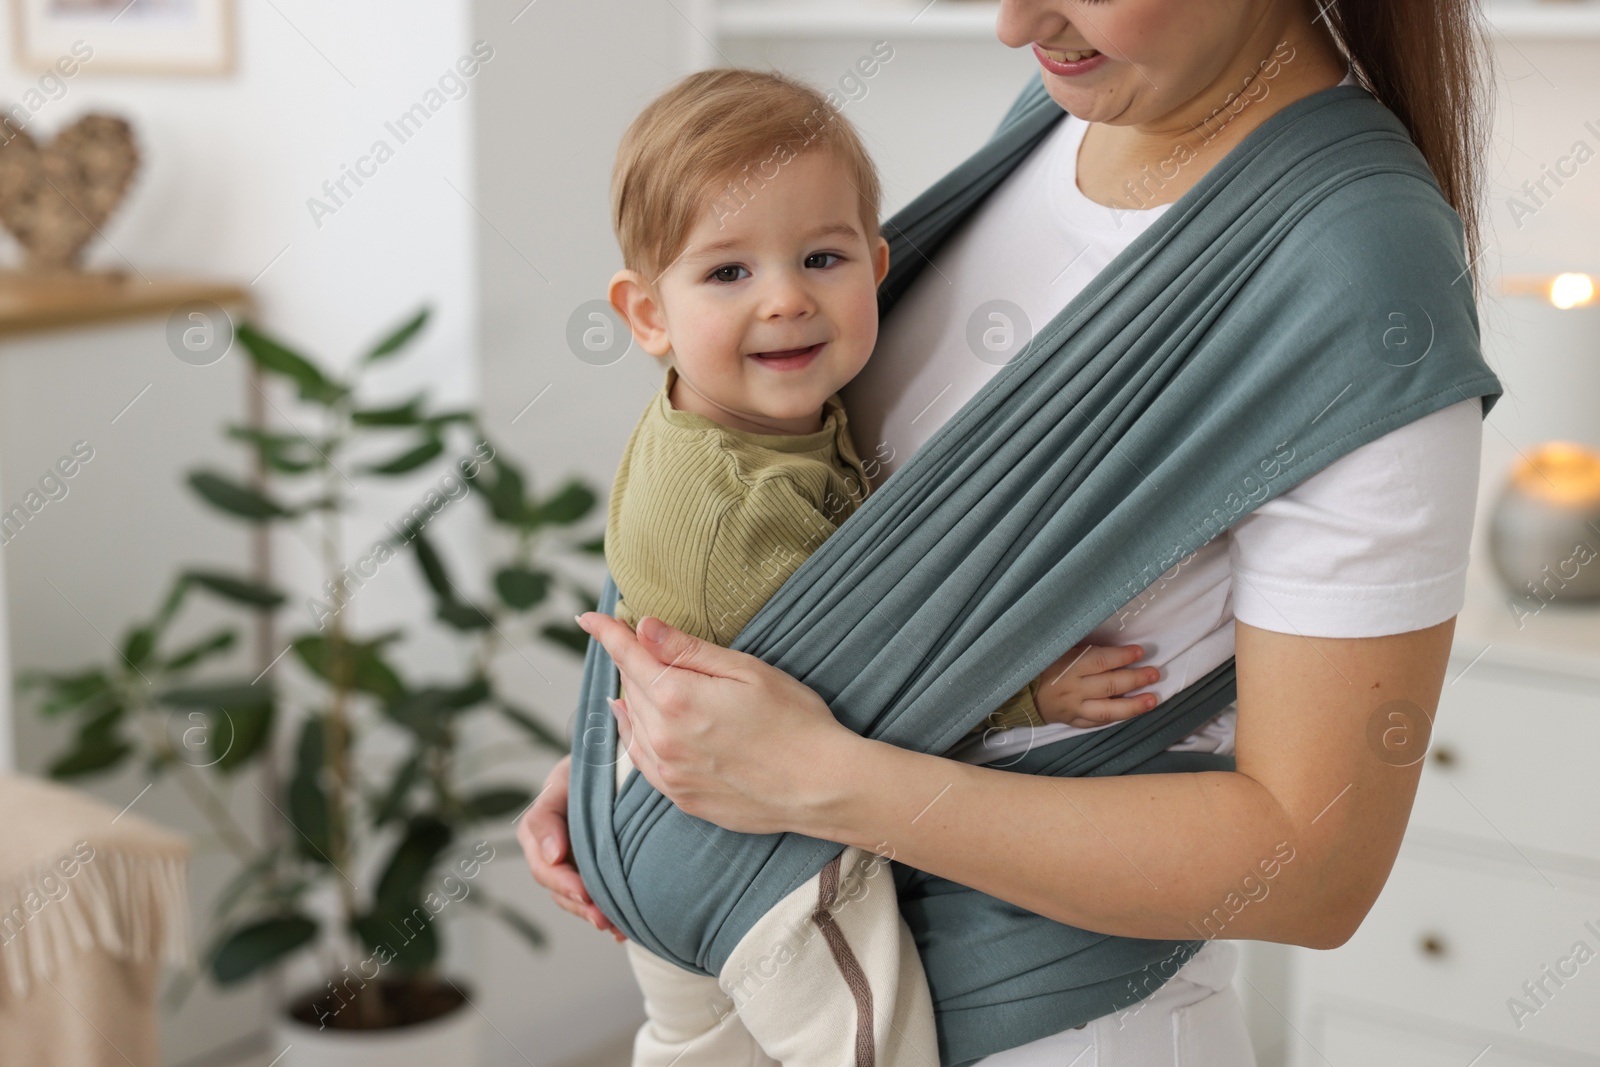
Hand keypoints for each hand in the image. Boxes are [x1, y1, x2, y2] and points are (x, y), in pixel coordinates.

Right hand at [514, 753, 624, 940]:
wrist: (618, 765)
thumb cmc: (594, 764)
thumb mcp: (569, 775)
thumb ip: (551, 812)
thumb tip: (552, 854)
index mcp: (540, 823)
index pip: (542, 856)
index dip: (561, 878)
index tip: (583, 891)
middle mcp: (549, 846)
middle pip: (555, 883)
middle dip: (578, 902)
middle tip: (601, 917)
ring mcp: (569, 861)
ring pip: (571, 897)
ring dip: (591, 914)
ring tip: (615, 927)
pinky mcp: (590, 871)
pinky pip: (591, 900)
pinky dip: (606, 915)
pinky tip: (623, 931)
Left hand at [575, 610, 852, 834]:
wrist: (821, 787)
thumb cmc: (795, 721)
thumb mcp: (747, 671)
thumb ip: (688, 651)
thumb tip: (644, 627)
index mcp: (678, 699)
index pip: (629, 656)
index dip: (607, 633)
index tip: (588, 618)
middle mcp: (663, 738)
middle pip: (630, 687)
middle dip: (629, 660)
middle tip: (633, 640)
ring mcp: (670, 773)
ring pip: (631, 723)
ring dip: (630, 696)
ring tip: (635, 676)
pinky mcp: (681, 797)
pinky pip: (641, 760)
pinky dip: (634, 734)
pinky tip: (634, 722)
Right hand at [1034, 643, 1161, 727]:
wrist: (1019, 693)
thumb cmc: (1041, 665)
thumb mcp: (1058, 650)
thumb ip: (1083, 649)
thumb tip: (1114, 646)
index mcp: (1068, 667)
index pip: (1100, 661)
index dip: (1122, 656)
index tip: (1140, 651)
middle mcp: (1073, 689)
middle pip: (1109, 685)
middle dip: (1135, 679)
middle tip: (1155, 673)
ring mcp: (1074, 708)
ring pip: (1107, 710)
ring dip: (1133, 705)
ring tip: (1153, 700)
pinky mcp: (1073, 722)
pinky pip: (1097, 723)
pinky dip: (1115, 718)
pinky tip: (1132, 713)